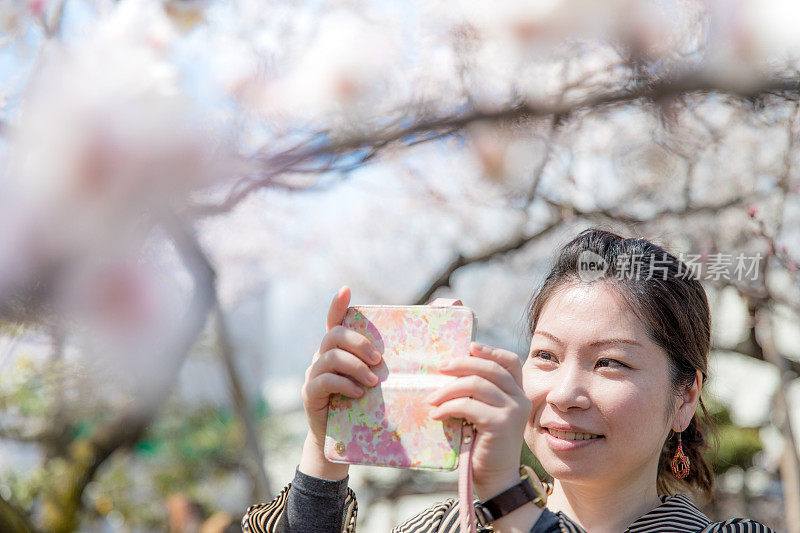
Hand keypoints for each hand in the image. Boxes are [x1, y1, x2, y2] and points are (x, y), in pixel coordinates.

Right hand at [298, 286, 381, 479]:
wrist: (343, 440)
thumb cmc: (364, 405)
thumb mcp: (375, 380)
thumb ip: (386, 362)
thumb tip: (422, 343)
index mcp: (338, 349)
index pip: (334, 320)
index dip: (337, 305)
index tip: (346, 289)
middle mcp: (321, 357)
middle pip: (334, 334)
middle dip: (358, 342)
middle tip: (378, 359)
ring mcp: (313, 374)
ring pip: (329, 356)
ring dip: (355, 366)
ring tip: (372, 382)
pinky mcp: (309, 393)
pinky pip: (324, 380)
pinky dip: (344, 384)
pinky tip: (359, 393)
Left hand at [426, 341, 531, 499]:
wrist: (495, 478)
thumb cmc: (483, 443)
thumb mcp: (483, 411)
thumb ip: (479, 392)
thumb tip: (450, 368)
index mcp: (518, 392)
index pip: (510, 361)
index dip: (490, 351)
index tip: (469, 347)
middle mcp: (520, 398)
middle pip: (490, 368)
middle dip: (461, 364)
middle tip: (439, 368)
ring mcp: (513, 410)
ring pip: (477, 384)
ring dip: (448, 389)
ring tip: (431, 399)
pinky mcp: (501, 423)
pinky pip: (469, 405)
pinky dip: (448, 407)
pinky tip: (437, 414)